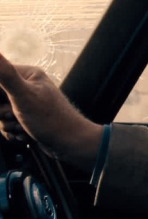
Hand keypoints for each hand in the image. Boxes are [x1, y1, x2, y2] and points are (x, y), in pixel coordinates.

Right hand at [0, 52, 102, 171]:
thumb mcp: (23, 95)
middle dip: (3, 114)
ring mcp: (27, 104)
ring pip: (0, 115)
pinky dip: (14, 133)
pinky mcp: (27, 119)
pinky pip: (7, 126)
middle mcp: (27, 87)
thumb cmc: (51, 120)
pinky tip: (26, 134)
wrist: (70, 144)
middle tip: (17, 116)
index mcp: (28, 74)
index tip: (9, 106)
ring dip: (9, 125)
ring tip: (25, 126)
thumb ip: (5, 74)